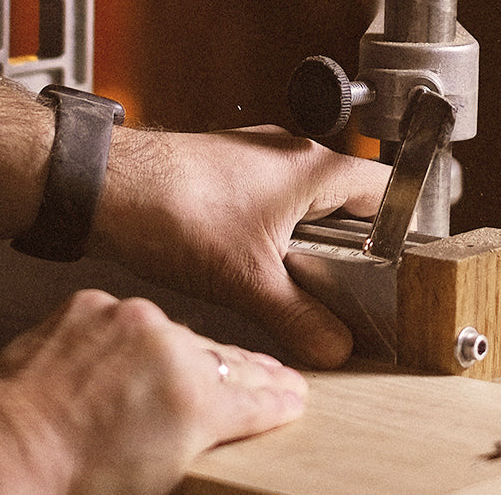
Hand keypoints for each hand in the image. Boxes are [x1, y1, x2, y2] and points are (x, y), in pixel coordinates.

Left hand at [0, 290, 306, 493]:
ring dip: (182, 354)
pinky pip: (124, 321)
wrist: (3, 448)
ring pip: (176, 334)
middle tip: (269, 378)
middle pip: (223, 359)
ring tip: (184, 376)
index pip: (257, 396)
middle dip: (247, 373)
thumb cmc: (74, 474)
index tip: (291, 396)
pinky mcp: (91, 306)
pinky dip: (128, 339)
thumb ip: (204, 431)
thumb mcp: (163, 472)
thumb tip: (223, 418)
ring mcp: (129, 321)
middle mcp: (170, 349)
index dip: (279, 398)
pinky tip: (125, 360)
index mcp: (196, 399)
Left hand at [89, 125, 388, 367]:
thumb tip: (335, 346)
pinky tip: (247, 266)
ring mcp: (254, 160)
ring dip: (302, 245)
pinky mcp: (223, 173)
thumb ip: (300, 319)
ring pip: (303, 206)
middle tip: (340, 288)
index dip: (398, 230)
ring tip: (290, 282)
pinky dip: (267, 237)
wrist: (102, 187)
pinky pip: (266, 206)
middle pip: (345, 204)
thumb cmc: (172, 207)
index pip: (385, 189)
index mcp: (313, 168)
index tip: (394, 269)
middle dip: (347, 249)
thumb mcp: (248, 280)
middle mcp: (288, 154)